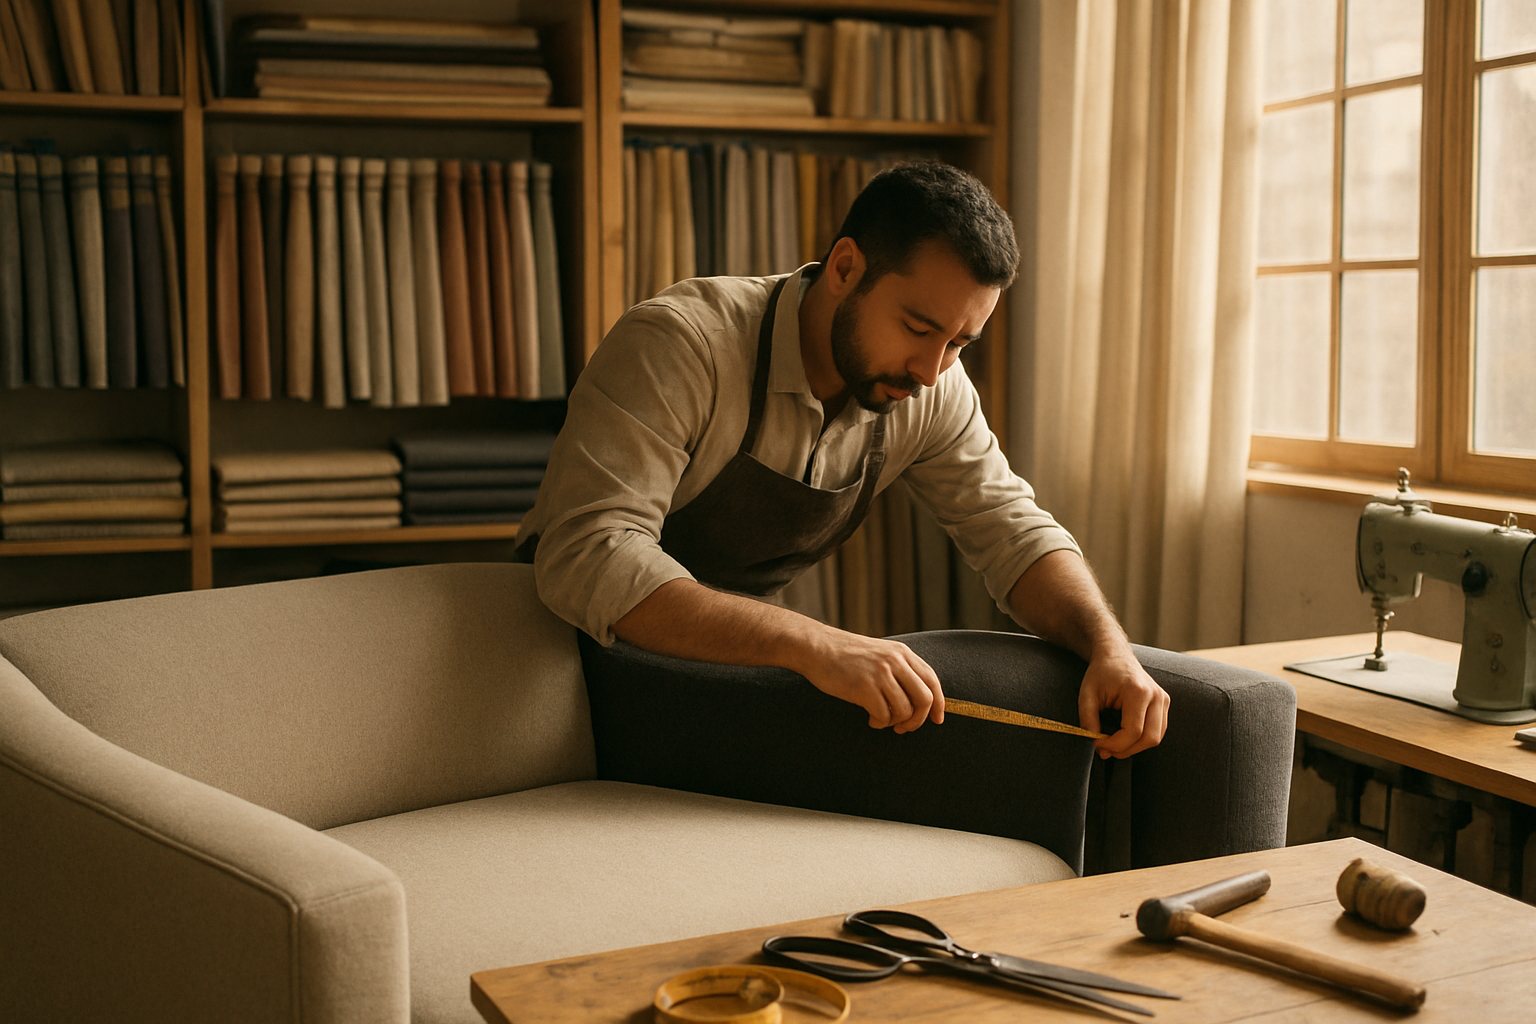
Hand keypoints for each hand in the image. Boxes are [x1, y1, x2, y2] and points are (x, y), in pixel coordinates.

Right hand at [800, 631, 945, 732]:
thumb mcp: (879, 654)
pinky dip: (879, 723)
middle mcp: (895, 662)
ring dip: (895, 722)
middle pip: (925, 699)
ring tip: (881, 720)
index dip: (939, 704)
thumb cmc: (845, 655)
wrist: (816, 648)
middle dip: (918, 720)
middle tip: (904, 727)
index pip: (932, 680)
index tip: (937, 720)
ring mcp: (880, 674)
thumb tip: (918, 700)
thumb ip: (899, 670)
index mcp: (902, 653)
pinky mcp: (864, 687)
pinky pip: (884, 715)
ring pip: (904, 710)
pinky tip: (870, 718)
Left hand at [1077, 650, 1168, 758]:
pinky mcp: (1164, 704)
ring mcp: (1164, 700)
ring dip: (1134, 747)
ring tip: (1113, 743)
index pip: (1133, 731)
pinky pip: (1157, 731)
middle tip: (1105, 749)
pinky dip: (1141, 740)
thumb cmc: (1101, 673)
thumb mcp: (1086, 694)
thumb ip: (1088, 718)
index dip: (1115, 744)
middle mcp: (1156, 696)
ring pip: (1156, 738)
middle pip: (1149, 738)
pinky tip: (1124, 736)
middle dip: (1126, 750)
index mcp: (1138, 691)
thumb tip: (1094, 742)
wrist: (1115, 656)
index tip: (1098, 744)